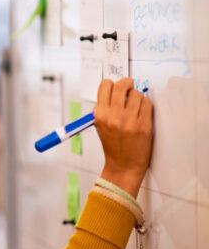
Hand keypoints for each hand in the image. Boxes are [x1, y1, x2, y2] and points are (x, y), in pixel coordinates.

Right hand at [94, 77, 152, 197]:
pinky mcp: (144, 125)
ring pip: (136, 93)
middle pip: (121, 85)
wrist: (124, 165)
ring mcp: (130, 121)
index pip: (105, 86)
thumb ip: (104, 108)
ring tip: (135, 104)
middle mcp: (114, 117)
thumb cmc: (113, 145)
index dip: (111, 83)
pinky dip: (145, 104)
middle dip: (126, 83)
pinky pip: (147, 104)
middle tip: (129, 86)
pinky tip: (141, 111)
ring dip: (137, 96)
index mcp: (100, 115)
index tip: (115, 85)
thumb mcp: (100, 126)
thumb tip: (113, 90)